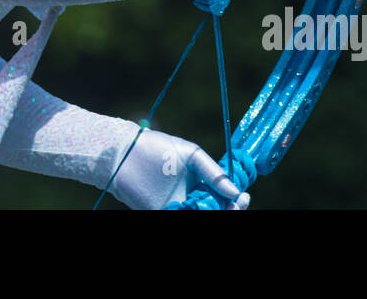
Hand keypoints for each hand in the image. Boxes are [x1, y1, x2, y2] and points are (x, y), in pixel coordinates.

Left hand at [109, 129, 254, 210]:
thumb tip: (235, 191)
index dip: (236, 200)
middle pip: (217, 210)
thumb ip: (212, 172)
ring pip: (202, 215)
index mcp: (201, 183)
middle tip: (233, 206)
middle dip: (230, 210)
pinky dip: (194, 214)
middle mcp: (192, 198)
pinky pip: (180, 218)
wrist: (125, 154)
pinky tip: (198, 209)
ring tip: (216, 207)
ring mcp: (178, 207)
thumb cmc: (157, 148)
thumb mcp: (191, 154)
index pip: (225, 197)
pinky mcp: (161, 213)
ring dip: (214, 213)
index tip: (242, 197)